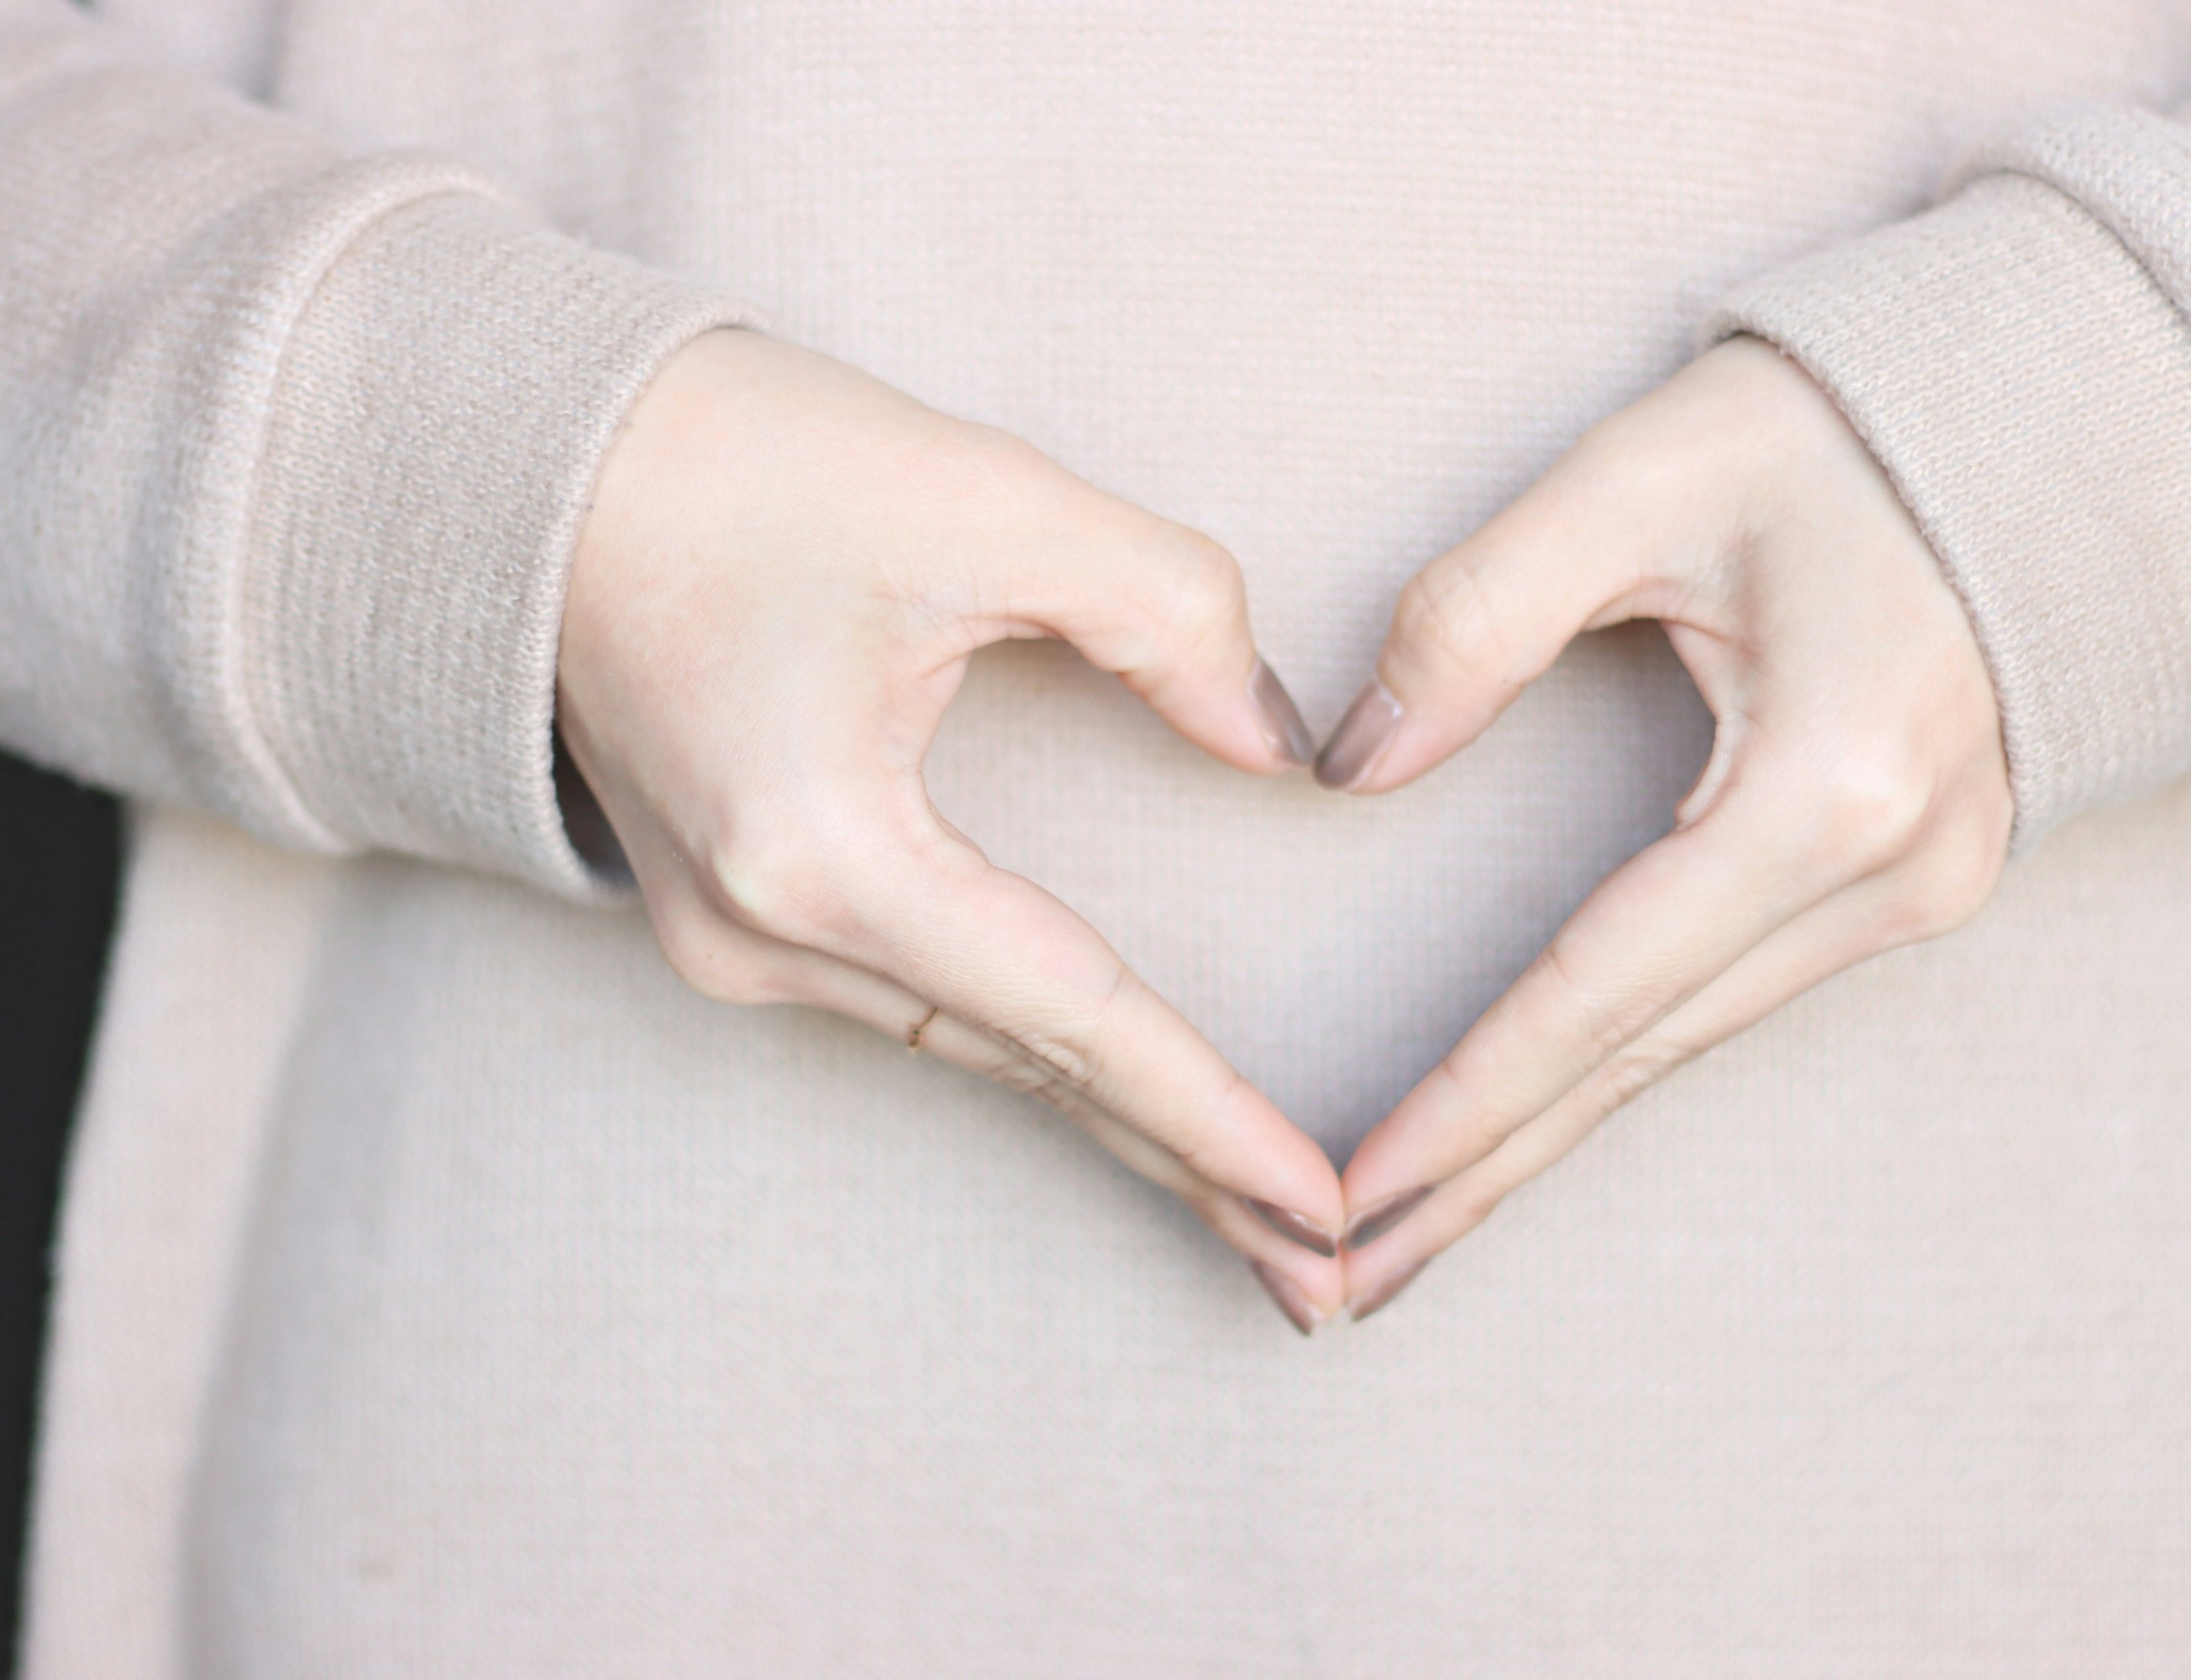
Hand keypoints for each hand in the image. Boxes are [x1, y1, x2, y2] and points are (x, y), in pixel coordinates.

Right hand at [558, 329, 1347, 1327]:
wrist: (515, 463)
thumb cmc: (734, 460)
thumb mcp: (982, 499)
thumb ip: (1166, 613)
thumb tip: (1282, 747)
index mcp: (821, 851)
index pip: (1070, 1016)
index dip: (1210, 1115)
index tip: (1324, 1208)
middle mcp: (761, 932)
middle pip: (1026, 1067)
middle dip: (1183, 1164)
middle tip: (1325, 1277)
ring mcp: (728, 937)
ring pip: (971, 1046)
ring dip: (1110, 1113)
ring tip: (1246, 1197)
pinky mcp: (728, 908)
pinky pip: (915, 1003)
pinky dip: (1029, 1045)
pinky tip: (1109, 1082)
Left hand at [1318, 337, 2012, 1319]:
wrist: (2060, 417)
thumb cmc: (1845, 427)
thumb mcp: (1646, 475)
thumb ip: (1481, 609)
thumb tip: (1350, 768)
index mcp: (1833, 783)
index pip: (1603, 989)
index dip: (1467, 1098)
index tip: (1349, 1192)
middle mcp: (1896, 872)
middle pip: (1643, 1058)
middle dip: (1487, 1171)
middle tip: (1341, 1284)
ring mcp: (1925, 890)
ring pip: (1690, 1047)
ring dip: (1546, 1138)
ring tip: (1413, 1228)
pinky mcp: (1917, 882)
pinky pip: (1732, 1000)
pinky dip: (1622, 1066)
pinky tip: (1541, 1115)